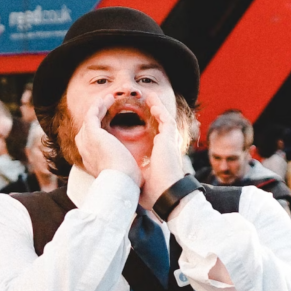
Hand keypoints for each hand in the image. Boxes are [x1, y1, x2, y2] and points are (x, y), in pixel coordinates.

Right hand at [75, 94, 141, 184]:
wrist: (120, 182)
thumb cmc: (125, 182)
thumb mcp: (121, 174)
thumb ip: (121, 168)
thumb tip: (130, 170)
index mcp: (91, 162)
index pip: (90, 143)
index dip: (98, 131)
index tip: (108, 124)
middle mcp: (85, 151)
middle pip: (86, 129)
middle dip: (96, 118)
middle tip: (106, 108)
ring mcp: (86, 142)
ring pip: (89, 120)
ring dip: (98, 108)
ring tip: (107, 99)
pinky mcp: (92, 133)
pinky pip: (92, 114)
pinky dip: (99, 105)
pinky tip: (108, 99)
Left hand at [139, 94, 184, 209]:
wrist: (163, 194)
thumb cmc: (150, 191)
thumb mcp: (136, 176)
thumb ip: (130, 169)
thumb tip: (120, 170)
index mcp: (156, 155)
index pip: (151, 136)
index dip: (146, 127)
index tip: (135, 121)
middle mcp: (164, 146)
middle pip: (158, 124)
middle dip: (152, 112)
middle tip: (143, 104)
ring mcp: (168, 142)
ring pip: (163, 118)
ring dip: (157, 106)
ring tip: (149, 97)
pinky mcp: (170, 139)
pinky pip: (166, 119)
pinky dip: (160, 110)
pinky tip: (153, 103)